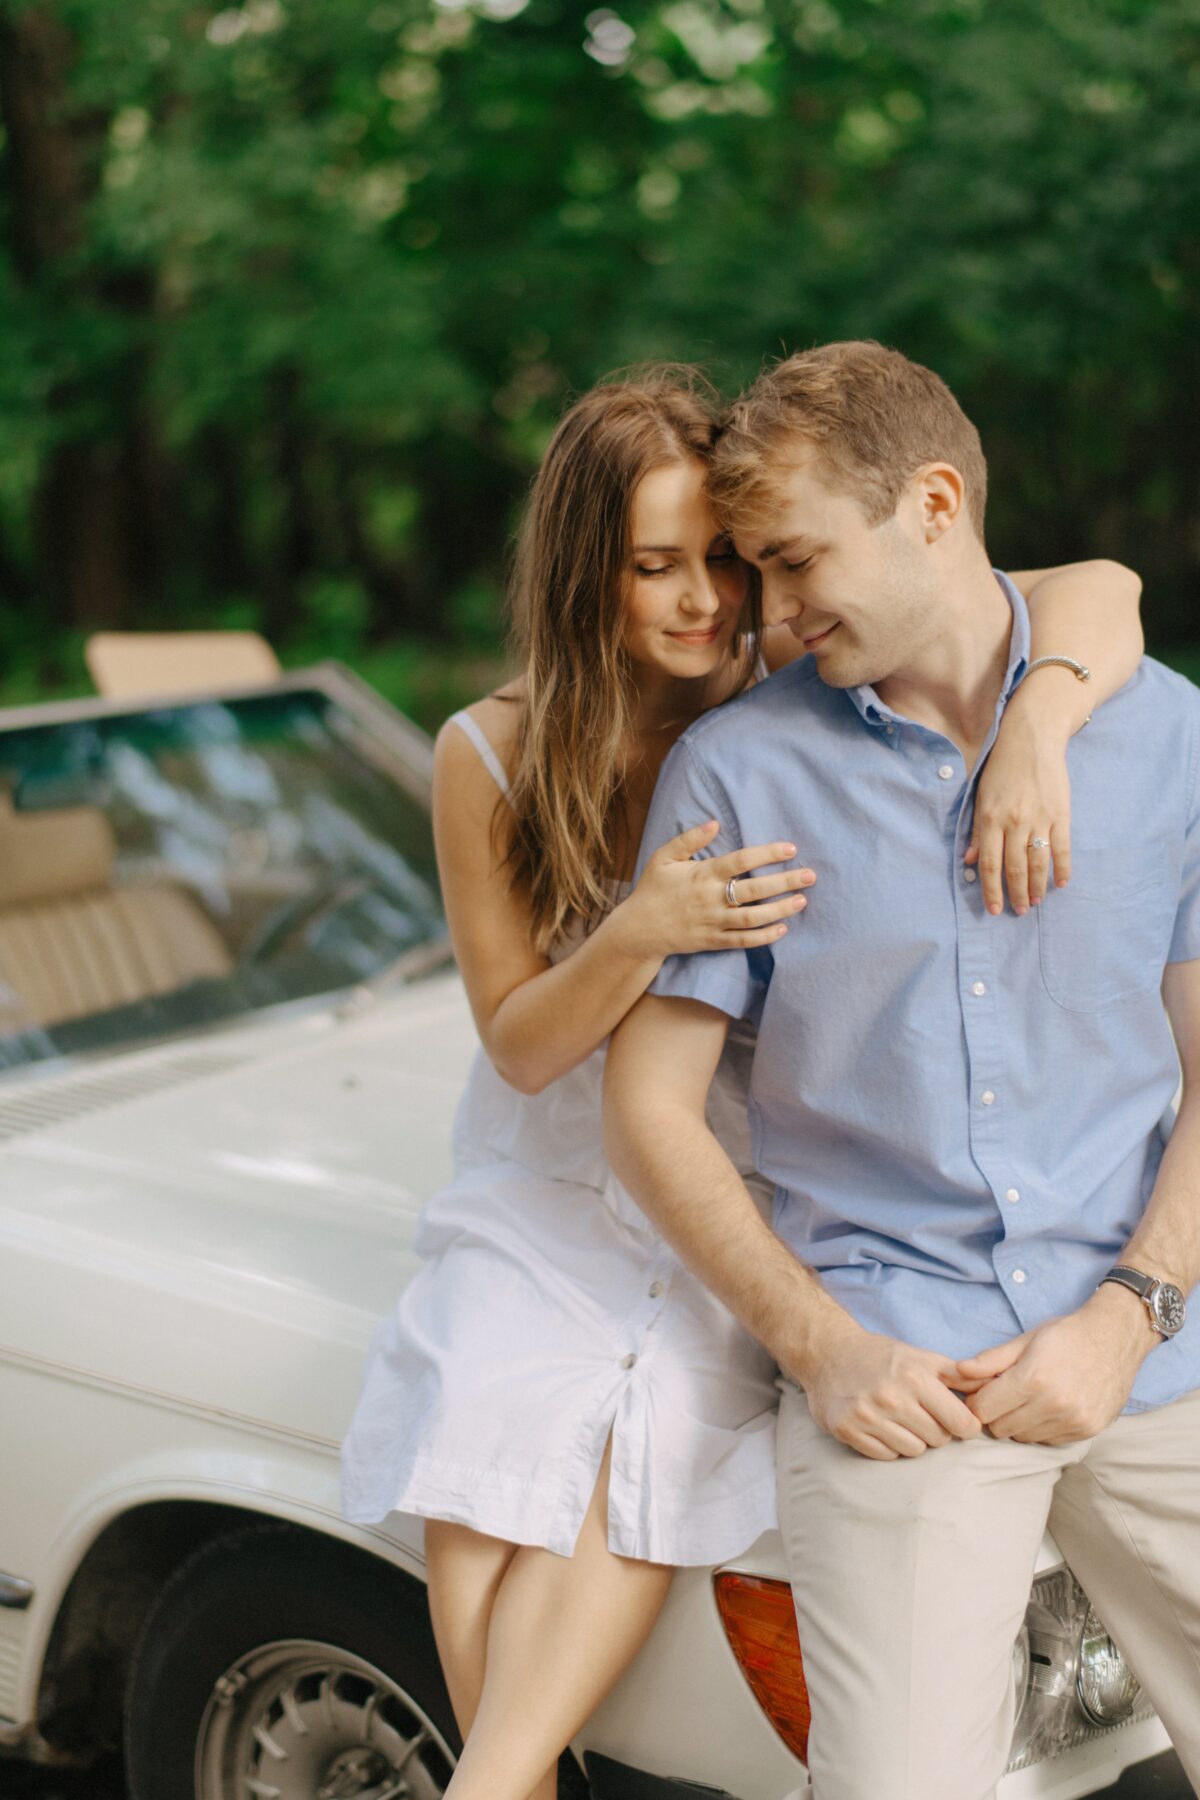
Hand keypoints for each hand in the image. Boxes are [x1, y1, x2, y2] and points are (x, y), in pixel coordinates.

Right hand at [616, 821, 815, 962]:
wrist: (638, 930)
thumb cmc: (652, 889)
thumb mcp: (663, 857)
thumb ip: (688, 839)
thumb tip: (714, 822)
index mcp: (702, 874)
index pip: (741, 861)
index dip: (767, 854)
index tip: (791, 848)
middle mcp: (710, 898)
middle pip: (754, 890)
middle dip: (784, 882)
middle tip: (810, 876)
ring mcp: (713, 922)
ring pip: (753, 917)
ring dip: (780, 910)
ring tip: (802, 901)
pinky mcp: (713, 941)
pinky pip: (743, 941)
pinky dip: (764, 936)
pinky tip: (783, 928)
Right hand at [791, 1318, 983, 1460]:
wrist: (828, 1353)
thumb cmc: (881, 1356)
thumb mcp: (921, 1357)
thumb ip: (958, 1375)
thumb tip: (995, 1385)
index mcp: (915, 1377)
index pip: (962, 1423)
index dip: (965, 1425)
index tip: (958, 1420)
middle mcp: (892, 1397)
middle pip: (939, 1440)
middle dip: (936, 1430)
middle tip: (921, 1414)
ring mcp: (867, 1416)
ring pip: (914, 1452)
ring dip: (912, 1440)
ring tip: (900, 1420)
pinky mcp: (847, 1430)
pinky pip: (887, 1456)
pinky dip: (889, 1446)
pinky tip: (881, 1426)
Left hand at [957, 1286, 1158, 1444]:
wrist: (1116, 1338)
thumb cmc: (1066, 1335)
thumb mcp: (1025, 1339)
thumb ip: (990, 1360)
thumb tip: (957, 1373)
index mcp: (1033, 1378)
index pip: (983, 1410)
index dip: (977, 1401)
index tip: (982, 1391)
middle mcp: (1054, 1404)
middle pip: (1000, 1428)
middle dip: (996, 1413)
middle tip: (1005, 1394)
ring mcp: (1073, 1421)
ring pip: (1023, 1438)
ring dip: (1019, 1423)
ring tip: (1029, 1399)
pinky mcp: (1087, 1431)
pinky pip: (1048, 1441)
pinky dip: (1042, 1428)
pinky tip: (1049, 1407)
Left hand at [967, 698, 1071, 915]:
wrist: (1033, 738)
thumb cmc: (1002, 766)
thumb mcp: (981, 795)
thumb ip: (977, 829)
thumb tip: (969, 860)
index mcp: (991, 818)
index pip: (990, 863)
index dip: (991, 889)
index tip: (994, 909)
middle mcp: (1015, 822)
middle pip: (1014, 868)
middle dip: (1016, 894)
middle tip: (1019, 911)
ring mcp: (1040, 819)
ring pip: (1038, 862)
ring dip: (1037, 886)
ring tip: (1035, 902)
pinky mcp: (1061, 814)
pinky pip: (1062, 848)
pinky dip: (1063, 868)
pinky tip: (1061, 883)